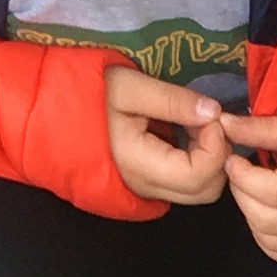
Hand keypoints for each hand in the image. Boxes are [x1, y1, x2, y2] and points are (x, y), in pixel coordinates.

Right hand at [103, 58, 227, 207]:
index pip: (199, 175)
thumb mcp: (129, 86)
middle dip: (218, 155)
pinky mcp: (151, 184)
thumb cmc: (90, 94)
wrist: (58, 109)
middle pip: (206, 189)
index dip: (216, 145)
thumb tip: (214, 112)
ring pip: (201, 190)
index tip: (211, 115)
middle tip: (208, 119)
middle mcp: (146, 187)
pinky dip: (200, 162)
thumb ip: (172, 100)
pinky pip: (188, 183)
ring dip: (211, 159)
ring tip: (197, 124)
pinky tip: (189, 133)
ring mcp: (148, 190)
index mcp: (139, 165)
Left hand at [217, 109, 276, 269]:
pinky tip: (268, 212)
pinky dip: (264, 234)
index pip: (270, 190)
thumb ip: (261, 128)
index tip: (234, 161)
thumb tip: (224, 124)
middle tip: (241, 175)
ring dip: (251, 213)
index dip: (242, 176)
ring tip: (256, 192)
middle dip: (242, 194)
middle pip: (264, 217)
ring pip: (267, 238)